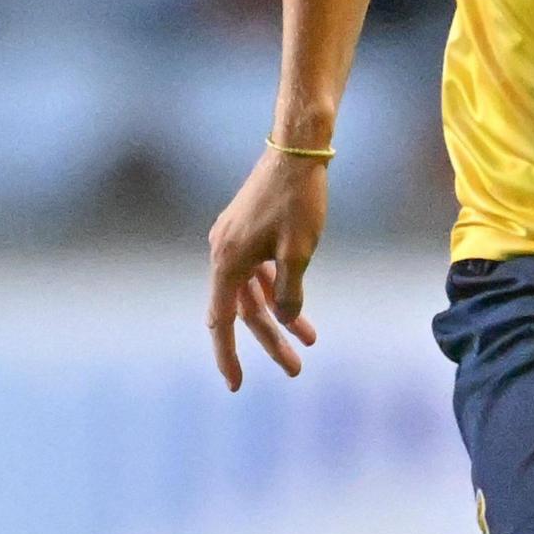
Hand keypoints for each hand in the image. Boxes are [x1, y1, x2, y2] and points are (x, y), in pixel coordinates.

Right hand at [205, 149, 328, 388]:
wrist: (298, 148)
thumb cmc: (298, 200)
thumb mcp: (299, 253)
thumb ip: (289, 294)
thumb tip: (282, 319)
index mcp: (227, 262)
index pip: (223, 321)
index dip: (229, 356)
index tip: (236, 385)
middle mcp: (223, 253)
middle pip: (245, 310)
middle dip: (270, 342)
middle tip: (295, 370)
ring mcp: (234, 240)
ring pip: (256, 291)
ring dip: (281, 316)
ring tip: (310, 340)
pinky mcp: (248, 230)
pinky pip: (260, 271)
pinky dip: (279, 289)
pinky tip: (299, 306)